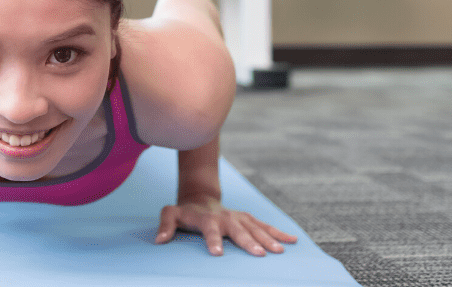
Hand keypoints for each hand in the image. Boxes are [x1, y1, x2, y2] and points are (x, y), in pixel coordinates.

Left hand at [154, 195, 297, 256]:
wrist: (200, 197)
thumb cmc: (185, 211)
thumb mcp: (170, 213)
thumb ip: (165, 224)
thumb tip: (159, 239)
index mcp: (206, 219)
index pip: (209, 229)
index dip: (213, 240)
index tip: (218, 253)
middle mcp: (226, 217)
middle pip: (238, 230)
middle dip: (248, 242)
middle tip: (258, 254)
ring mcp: (239, 217)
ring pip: (255, 228)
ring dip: (267, 238)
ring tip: (279, 251)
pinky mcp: (248, 219)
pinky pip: (265, 225)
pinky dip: (278, 232)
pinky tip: (292, 240)